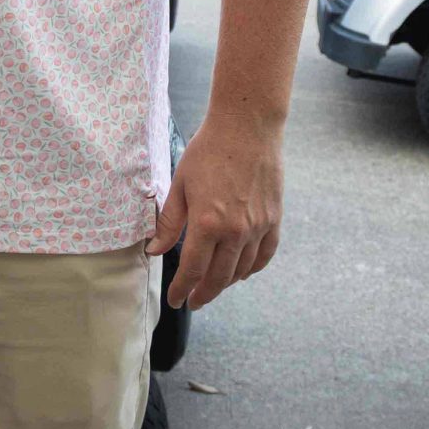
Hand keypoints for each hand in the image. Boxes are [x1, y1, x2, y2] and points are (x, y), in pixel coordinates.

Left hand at [147, 113, 283, 308]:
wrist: (248, 127)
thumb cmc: (209, 151)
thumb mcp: (180, 185)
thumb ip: (169, 223)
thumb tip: (154, 250)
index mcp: (207, 223)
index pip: (192, 270)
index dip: (182, 288)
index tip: (176, 300)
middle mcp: (235, 231)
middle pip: (219, 277)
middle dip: (204, 294)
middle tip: (193, 301)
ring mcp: (258, 226)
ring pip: (243, 269)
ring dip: (226, 283)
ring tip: (213, 286)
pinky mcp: (274, 219)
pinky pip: (265, 254)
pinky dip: (253, 268)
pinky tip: (242, 271)